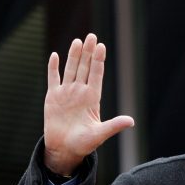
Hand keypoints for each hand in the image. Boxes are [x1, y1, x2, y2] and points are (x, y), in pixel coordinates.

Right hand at [44, 33, 133, 174]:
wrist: (65, 149)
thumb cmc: (84, 144)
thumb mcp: (100, 134)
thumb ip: (114, 126)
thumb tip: (132, 121)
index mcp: (92, 99)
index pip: (97, 75)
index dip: (99, 61)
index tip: (101, 46)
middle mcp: (80, 93)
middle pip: (85, 68)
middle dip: (88, 52)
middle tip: (92, 36)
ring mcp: (66, 93)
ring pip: (71, 69)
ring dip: (74, 55)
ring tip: (78, 41)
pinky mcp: (52, 97)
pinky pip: (53, 79)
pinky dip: (53, 67)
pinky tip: (55, 55)